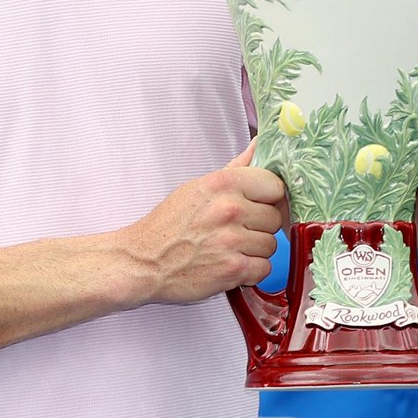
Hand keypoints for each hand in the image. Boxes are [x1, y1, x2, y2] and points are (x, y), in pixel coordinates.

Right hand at [125, 142, 286, 303]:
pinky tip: (228, 264)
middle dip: (259, 227)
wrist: (142, 261)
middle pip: (275, 218)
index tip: (255, 205)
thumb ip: (234, 169)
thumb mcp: (197, 188)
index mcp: (221, 184)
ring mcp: (232, 240)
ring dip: (254, 251)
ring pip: (272, 245)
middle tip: (232, 230)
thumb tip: (258, 146)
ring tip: (228, 248)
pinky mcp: (233, 269)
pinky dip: (249, 271)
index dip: (267, 198)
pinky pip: (264, 268)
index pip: (274, 185)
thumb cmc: (168, 226)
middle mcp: (229, 209)